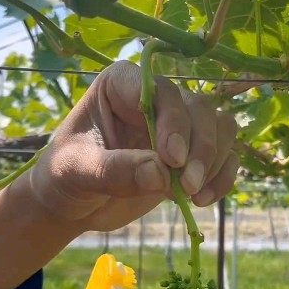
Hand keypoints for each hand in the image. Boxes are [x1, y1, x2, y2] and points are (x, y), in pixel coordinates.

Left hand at [14, 60, 241, 232]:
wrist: (71, 204)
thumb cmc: (64, 177)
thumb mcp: (78, 172)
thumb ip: (114, 170)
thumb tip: (160, 174)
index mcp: (122, 84)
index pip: (160, 91)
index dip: (173, 121)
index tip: (171, 159)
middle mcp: (155, 98)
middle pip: (198, 108)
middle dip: (200, 148)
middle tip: (187, 186)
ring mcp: (176, 125)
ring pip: (219, 127)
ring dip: (214, 161)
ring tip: (194, 195)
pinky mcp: (190, 154)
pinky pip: (224, 155)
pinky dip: (221, 177)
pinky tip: (203, 200)